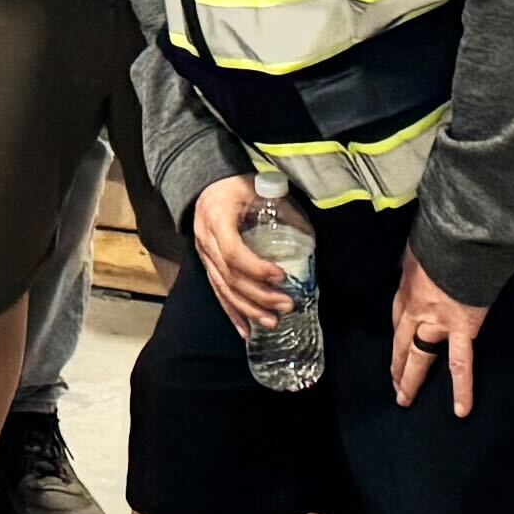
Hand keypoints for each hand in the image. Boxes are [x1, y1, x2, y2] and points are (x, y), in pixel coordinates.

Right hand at [189, 175, 292, 340]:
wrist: (206, 183)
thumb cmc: (236, 184)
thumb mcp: (258, 187)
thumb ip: (281, 208)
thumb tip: (309, 236)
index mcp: (217, 218)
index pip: (233, 252)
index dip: (257, 268)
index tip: (281, 276)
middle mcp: (206, 241)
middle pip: (230, 277)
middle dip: (259, 295)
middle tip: (287, 305)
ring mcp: (203, 255)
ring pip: (223, 290)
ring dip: (249, 310)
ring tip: (273, 323)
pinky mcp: (207, 266)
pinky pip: (218, 293)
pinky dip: (233, 313)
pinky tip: (247, 330)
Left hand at [388, 257, 487, 417]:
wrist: (462, 241)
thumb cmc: (440, 241)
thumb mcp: (415, 251)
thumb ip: (416, 264)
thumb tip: (418, 266)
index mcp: (406, 291)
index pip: (398, 320)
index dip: (398, 335)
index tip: (398, 348)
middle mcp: (416, 312)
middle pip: (402, 344)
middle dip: (397, 366)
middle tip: (394, 386)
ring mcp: (437, 324)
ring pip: (421, 357)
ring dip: (411, 379)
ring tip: (405, 399)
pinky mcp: (462, 330)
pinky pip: (461, 364)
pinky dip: (462, 388)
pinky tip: (461, 409)